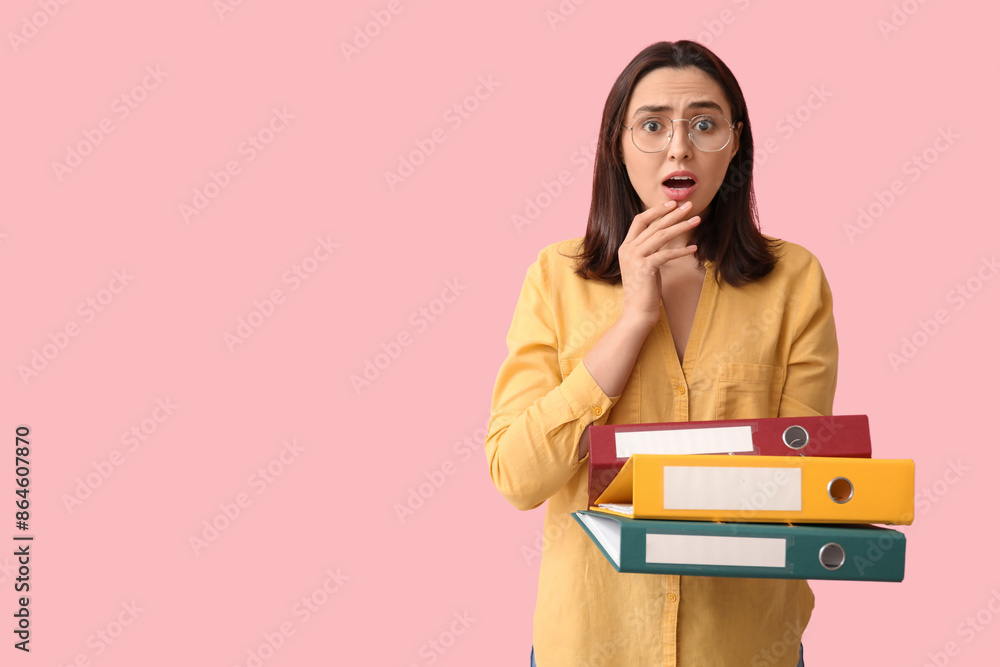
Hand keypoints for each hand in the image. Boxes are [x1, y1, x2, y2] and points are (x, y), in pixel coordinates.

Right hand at [617, 200, 699, 328]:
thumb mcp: (644, 265)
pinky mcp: (644, 268)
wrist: (637, 313)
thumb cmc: (644, 290)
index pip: (639, 221)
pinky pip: (666, 254)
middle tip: (689, 205)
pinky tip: (694, 247)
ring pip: (661, 236)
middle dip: (673, 213)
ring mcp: (634, 258)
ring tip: (697, 220)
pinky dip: (681, 250)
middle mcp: (627, 250)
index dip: (656, 211)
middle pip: (653, 225)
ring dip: (681, 226)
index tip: (672, 204)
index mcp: (625, 247)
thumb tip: (664, 234)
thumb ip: (649, 249)